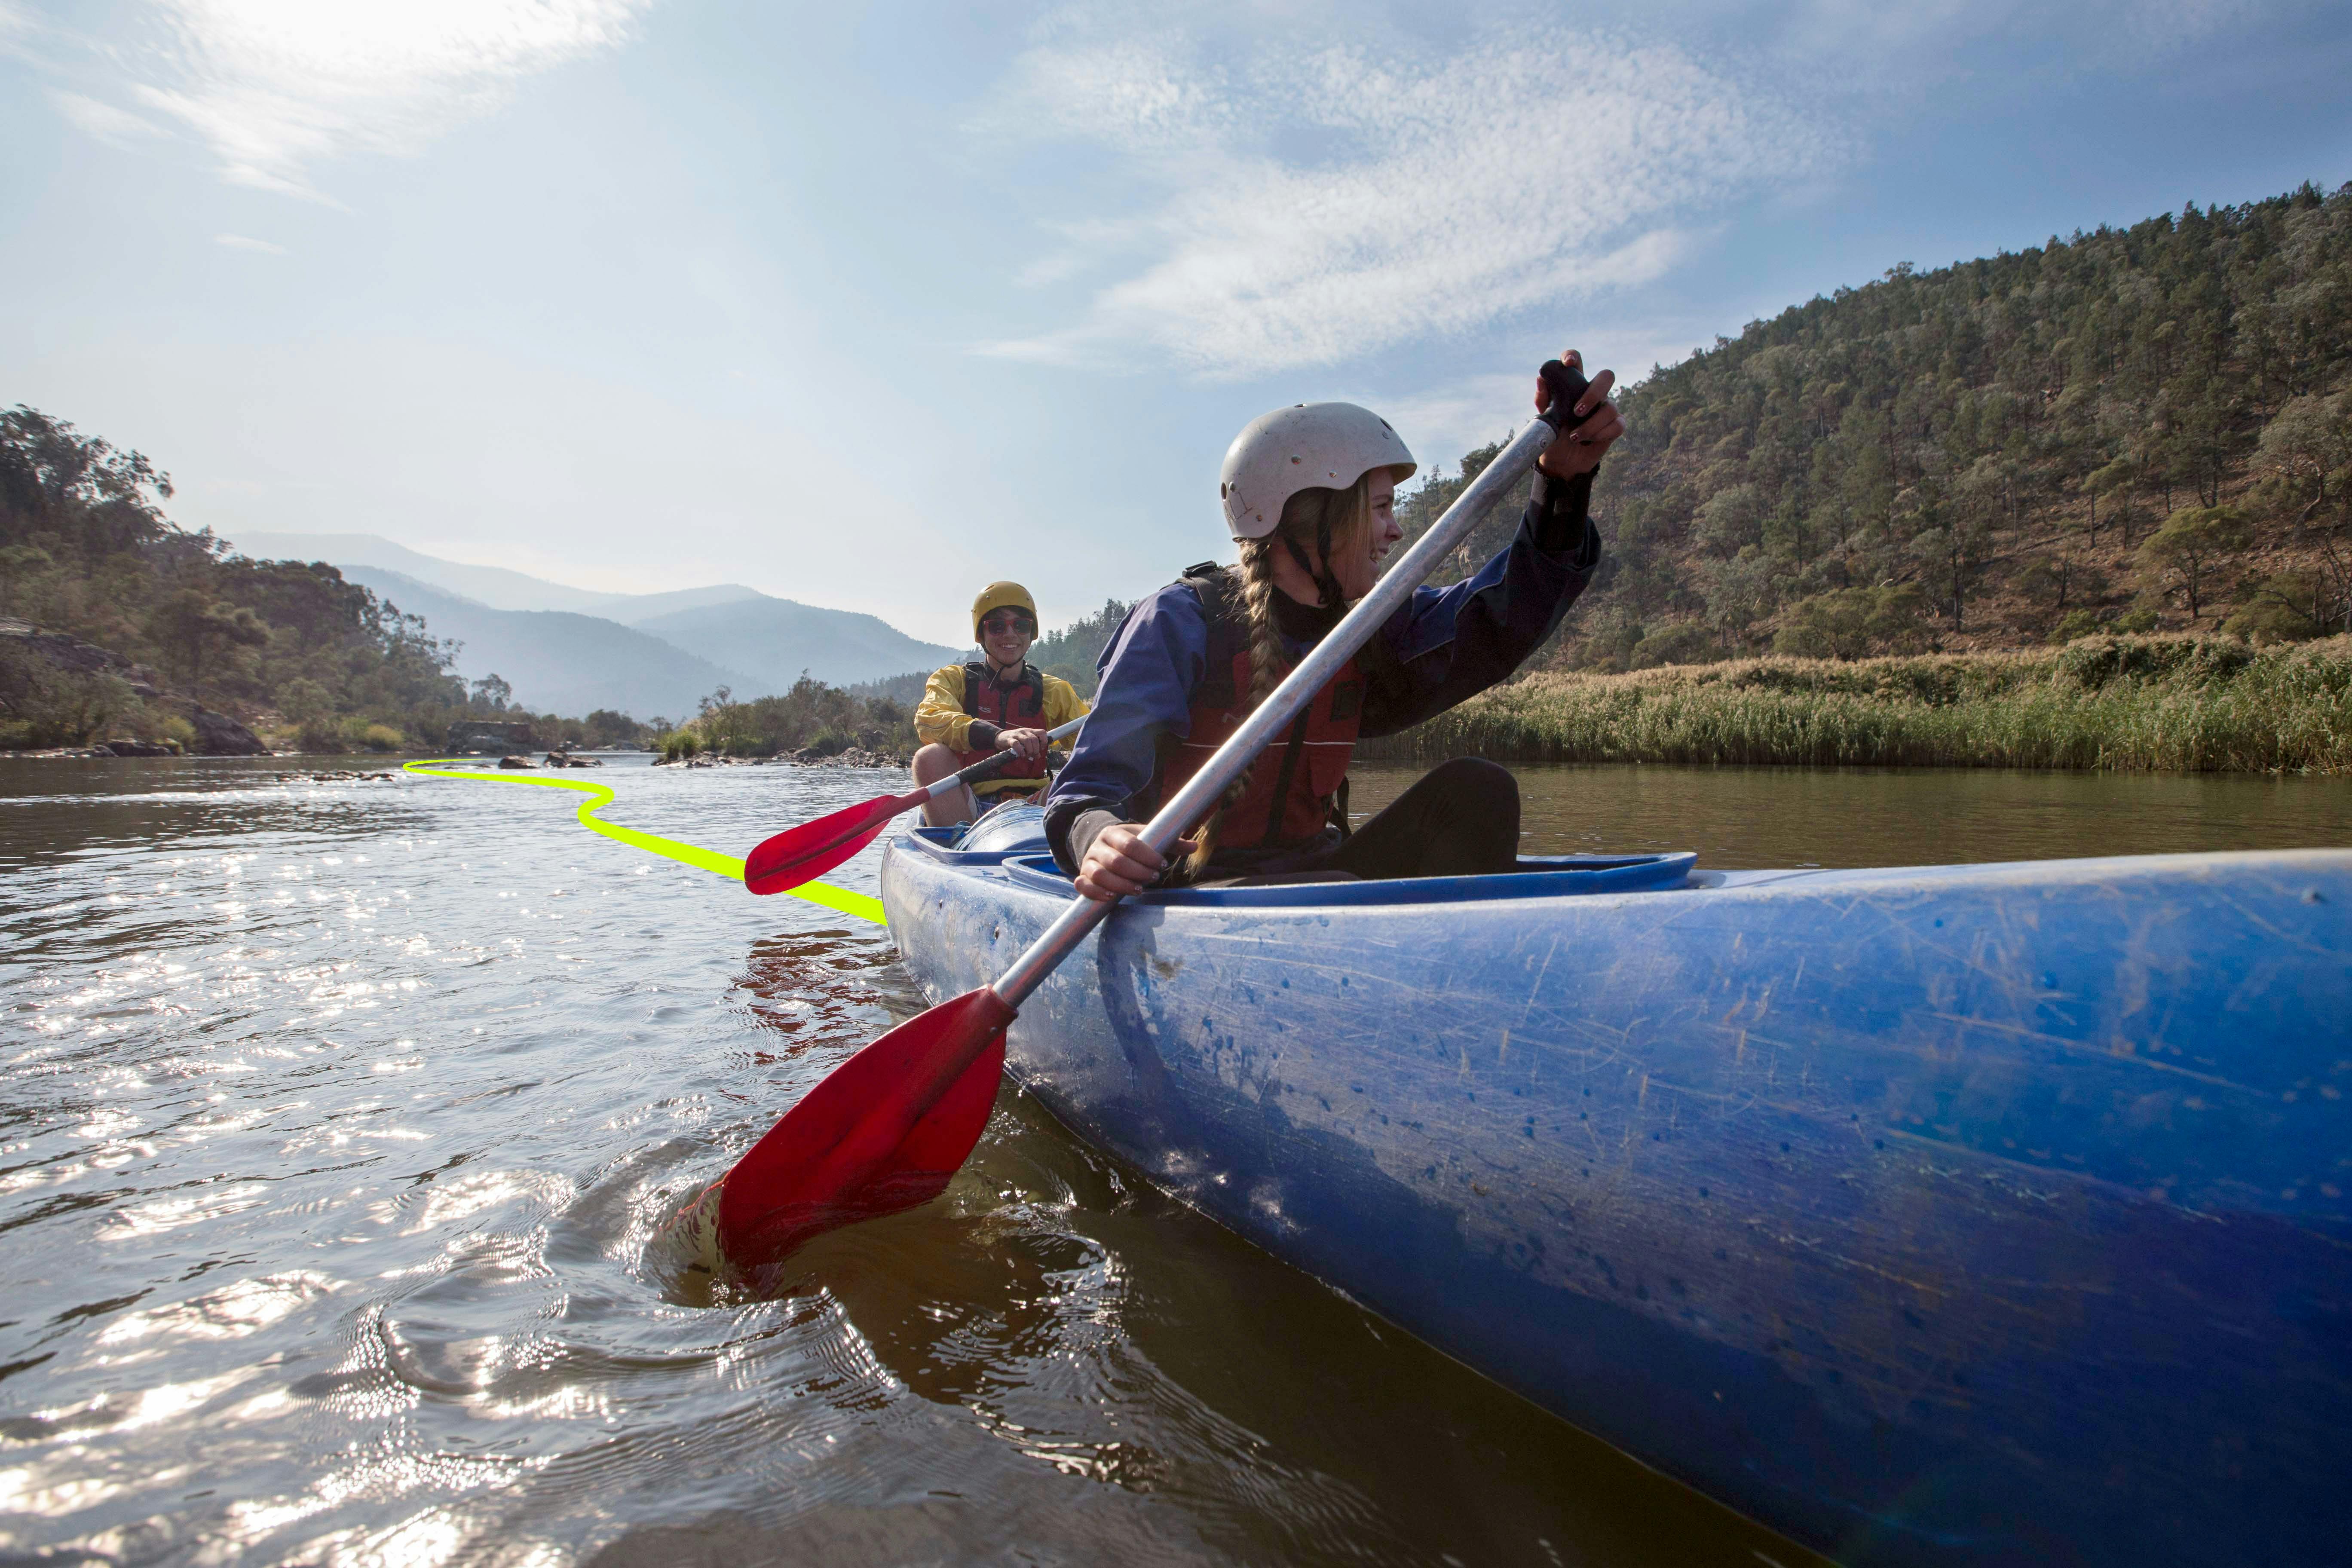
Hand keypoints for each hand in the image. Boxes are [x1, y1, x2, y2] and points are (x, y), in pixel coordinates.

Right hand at [996, 727, 1049, 763]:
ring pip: (1027, 741)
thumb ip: (1032, 747)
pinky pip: (1016, 744)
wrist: (1000, 737)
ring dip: (1029, 751)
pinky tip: (1022, 755)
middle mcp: (1025, 731)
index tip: (1041, 749)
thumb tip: (1038, 756)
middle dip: (1036, 750)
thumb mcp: (1025, 741)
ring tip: (1027, 756)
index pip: (1042, 732)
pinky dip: (1020, 751)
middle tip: (1033, 756)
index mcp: (1030, 731)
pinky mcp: (1010, 739)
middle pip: (1035, 739)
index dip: (1044, 741)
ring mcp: (1017, 734)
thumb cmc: (1015, 740)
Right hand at [1075, 822, 1197, 901]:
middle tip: (1153, 877)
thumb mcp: (1147, 838)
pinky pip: (1083, 886)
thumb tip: (1195, 846)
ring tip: (1138, 890)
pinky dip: (1096, 893)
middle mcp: (1098, 847)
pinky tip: (1111, 897)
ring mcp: (1087, 862)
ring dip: (1121, 885)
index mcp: (1114, 833)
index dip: (1148, 856)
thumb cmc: (1130, 845)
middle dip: (1138, 872)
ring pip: (1100, 875)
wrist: (1102, 847)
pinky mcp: (1082, 877)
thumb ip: (1171, 843)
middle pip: (1116, 861)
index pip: (1130, 844)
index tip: (1162, 864)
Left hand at [1534, 349, 1622, 479]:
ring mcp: (1606, 409)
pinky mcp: (1615, 426)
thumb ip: (1543, 400)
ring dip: (1591, 424)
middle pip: (1607, 376)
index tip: (1568, 363)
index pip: (1576, 362)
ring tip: (1574, 436)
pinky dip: (1601, 434)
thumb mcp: (1544, 420)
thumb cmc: (1553, 437)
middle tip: (1577, 411)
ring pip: (1610, 406)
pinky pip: (1617, 424)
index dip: (1573, 356)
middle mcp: (1593, 393)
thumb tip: (1540, 378)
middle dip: (1594, 392)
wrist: (1561, 463)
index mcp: (1574, 386)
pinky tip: (1588, 441)